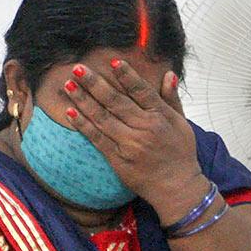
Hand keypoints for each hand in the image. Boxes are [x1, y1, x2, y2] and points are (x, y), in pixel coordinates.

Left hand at [61, 61, 208, 216]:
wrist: (177, 188)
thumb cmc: (180, 153)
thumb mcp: (182, 123)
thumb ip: (171, 98)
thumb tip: (168, 74)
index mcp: (160, 116)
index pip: (142, 91)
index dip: (127, 76)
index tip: (112, 62)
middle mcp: (144, 128)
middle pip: (116, 102)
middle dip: (95, 84)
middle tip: (78, 68)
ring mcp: (129, 145)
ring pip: (102, 118)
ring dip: (83, 100)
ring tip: (69, 85)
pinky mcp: (117, 159)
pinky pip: (97, 139)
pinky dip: (83, 125)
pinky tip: (71, 112)